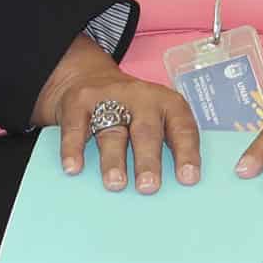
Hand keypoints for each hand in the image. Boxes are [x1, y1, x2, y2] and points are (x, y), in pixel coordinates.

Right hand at [33, 36, 200, 193]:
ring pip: (113, 132)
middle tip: (149, 186)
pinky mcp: (79, 102)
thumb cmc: (132, 110)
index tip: (188, 178)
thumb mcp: (155, 117)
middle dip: (148, 160)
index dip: (187, 152)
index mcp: (168, 103)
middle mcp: (142, 98)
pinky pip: (76, 127)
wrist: (89, 76)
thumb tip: (173, 186)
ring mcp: (109, 98)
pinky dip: (74, 148)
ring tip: (115, 183)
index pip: (182, 128)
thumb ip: (164, 143)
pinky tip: (73, 167)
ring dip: (114, 160)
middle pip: (147, 131)